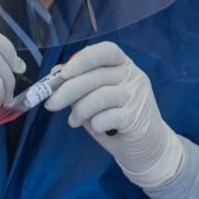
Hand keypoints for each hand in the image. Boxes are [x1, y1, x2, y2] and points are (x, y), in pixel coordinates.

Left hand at [44, 41, 182, 188]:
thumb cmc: (116, 118)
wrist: (148, 148)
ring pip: (99, 96)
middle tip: (51, 104)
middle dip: (68, 90)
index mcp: (123, 65)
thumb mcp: (96, 97)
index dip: (83, 59)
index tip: (63, 72)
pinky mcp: (137, 117)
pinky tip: (97, 129)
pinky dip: (95, 124)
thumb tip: (55, 74)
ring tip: (73, 121)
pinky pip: (106, 117)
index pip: (106, 51)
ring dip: (79, 111)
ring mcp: (137, 96)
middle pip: (95, 76)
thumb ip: (79, 83)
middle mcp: (133, 76)